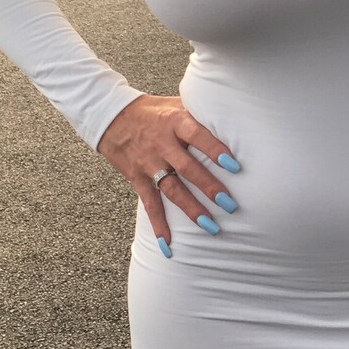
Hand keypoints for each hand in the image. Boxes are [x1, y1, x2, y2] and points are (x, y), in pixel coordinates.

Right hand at [97, 94, 240, 250]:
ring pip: (171, 189)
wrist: (112, 117)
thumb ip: (202, 113)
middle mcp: (162, 144)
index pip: (197, 135)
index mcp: (175, 122)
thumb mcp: (178, 104)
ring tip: (210, 226)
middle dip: (209, 187)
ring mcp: (149, 163)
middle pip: (187, 168)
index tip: (234, 165)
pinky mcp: (137, 177)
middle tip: (230, 204)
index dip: (215, 150)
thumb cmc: (155, 111)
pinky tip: (168, 244)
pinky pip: (149, 204)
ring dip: (191, 209)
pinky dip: (158, 224)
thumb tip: (236, 118)